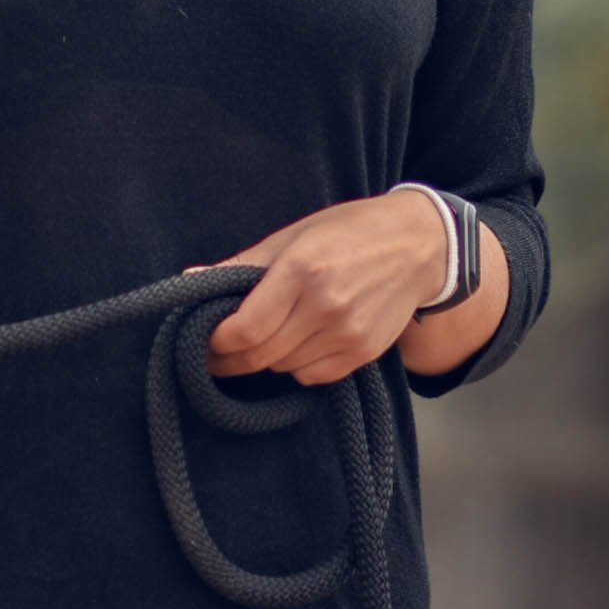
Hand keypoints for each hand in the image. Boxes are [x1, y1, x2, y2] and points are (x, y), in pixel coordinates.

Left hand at [202, 190, 452, 385]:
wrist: (419, 246)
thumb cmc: (349, 232)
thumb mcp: (292, 235)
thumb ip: (241, 265)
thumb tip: (190, 281)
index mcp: (302, 270)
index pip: (245, 329)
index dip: (215, 342)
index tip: (203, 339)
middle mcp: (326, 306)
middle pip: (260, 356)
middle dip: (230, 359)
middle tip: (215, 353)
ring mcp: (348, 334)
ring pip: (283, 368)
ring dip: (264, 360)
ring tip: (263, 338)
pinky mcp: (364, 353)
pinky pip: (313, 376)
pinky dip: (295, 367)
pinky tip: (298, 343)